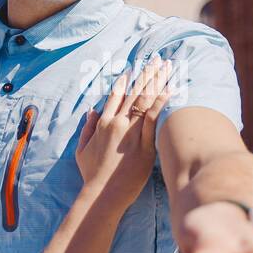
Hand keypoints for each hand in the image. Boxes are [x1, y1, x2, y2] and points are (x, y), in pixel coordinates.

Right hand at [75, 57, 171, 207]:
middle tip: (157, 59)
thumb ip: (86, 129)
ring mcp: (131, 133)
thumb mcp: (81, 150)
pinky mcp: (144, 145)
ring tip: (167, 67)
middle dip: (147, 73)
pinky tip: (170, 90)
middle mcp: (117, 123)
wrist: (101, 193)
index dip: (125, 80)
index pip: (115, 95)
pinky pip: (153, 119)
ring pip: (145, 100)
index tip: (133, 68)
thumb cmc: (92, 175)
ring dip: (157, 81)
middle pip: (135, 92)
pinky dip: (162, 103)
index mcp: (103, 122)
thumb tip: (90, 112)